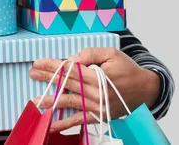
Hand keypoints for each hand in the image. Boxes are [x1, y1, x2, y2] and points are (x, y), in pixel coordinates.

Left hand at [29, 48, 159, 132]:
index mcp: (98, 77)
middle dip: (48, 78)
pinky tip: (51, 125)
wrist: (146, 90)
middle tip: (32, 73)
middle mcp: (96, 94)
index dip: (53, 66)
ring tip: (35, 100)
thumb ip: (90, 53)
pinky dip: (64, 124)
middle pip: (67, 84)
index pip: (70, 70)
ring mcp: (96, 107)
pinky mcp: (98, 115)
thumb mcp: (111, 53)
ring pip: (69, 103)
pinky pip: (79, 120)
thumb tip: (72, 59)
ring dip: (51, 101)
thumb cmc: (128, 69)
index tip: (39, 62)